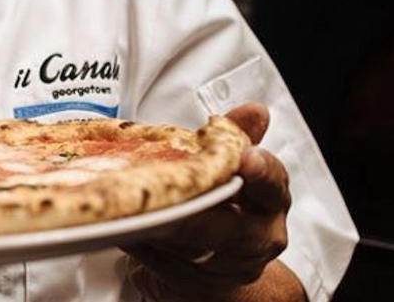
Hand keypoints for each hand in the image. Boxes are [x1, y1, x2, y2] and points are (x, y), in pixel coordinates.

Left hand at [121, 103, 299, 301]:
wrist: (225, 263)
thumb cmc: (231, 205)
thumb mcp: (238, 168)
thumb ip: (239, 137)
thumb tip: (255, 111)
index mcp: (269, 202)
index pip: (271, 185)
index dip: (260, 171)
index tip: (245, 158)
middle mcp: (256, 238)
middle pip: (227, 227)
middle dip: (196, 210)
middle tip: (171, 192)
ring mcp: (225, 266)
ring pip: (189, 246)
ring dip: (159, 224)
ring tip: (135, 202)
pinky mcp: (192, 283)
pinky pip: (160, 261)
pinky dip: (140, 240)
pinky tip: (122, 222)